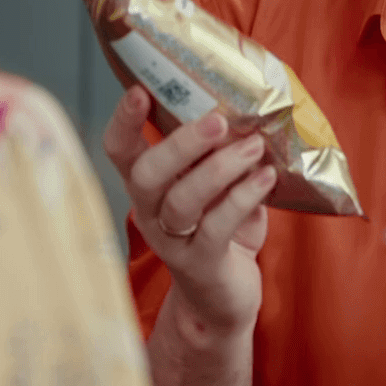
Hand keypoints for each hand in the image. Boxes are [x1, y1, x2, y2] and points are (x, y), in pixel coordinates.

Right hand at [102, 86, 275, 335]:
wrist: (225, 296)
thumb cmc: (220, 227)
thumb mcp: (217, 184)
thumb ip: (219, 151)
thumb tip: (247, 106)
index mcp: (147, 185)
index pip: (119, 150)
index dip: (123, 121)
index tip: (138, 89)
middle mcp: (149, 212)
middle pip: (147, 175)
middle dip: (181, 144)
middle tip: (218, 120)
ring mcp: (172, 241)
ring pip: (182, 201)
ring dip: (221, 169)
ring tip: (254, 146)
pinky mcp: (201, 264)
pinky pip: (217, 227)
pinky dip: (243, 197)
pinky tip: (266, 177)